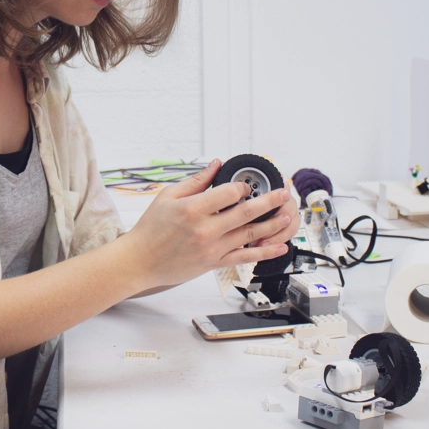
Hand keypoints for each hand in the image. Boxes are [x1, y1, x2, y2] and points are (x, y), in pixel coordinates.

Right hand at [119, 159, 301, 289]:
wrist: (140, 260)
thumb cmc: (151, 229)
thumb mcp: (168, 196)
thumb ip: (195, 181)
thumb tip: (215, 165)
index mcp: (193, 209)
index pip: (229, 193)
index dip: (242, 186)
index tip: (247, 185)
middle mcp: (205, 229)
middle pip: (246, 212)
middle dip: (268, 201)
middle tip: (283, 194)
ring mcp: (212, 248)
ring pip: (250, 234)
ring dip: (272, 225)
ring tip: (287, 216)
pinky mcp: (214, 263)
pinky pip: (244, 257)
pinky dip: (264, 252)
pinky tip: (278, 247)